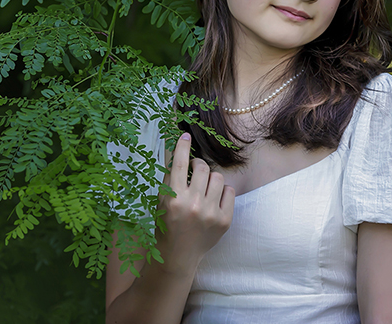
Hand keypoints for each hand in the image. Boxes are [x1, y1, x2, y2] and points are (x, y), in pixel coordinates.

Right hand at [155, 132, 234, 272]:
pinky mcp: (224, 221)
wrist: (178, 256)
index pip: (179, 165)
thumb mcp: (161, 201)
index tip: (184, 136)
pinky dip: (222, 191)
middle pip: (202, 168)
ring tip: (204, 187)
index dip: (182, 147)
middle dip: (198, 165)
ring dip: (210, 178)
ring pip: (218, 178)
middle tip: (194, 169)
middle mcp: (193, 205)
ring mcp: (210, 213)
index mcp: (174, 199)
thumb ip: (169, 178)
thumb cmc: (167, 225)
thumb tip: (176, 151)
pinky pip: (229, 191)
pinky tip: (213, 199)